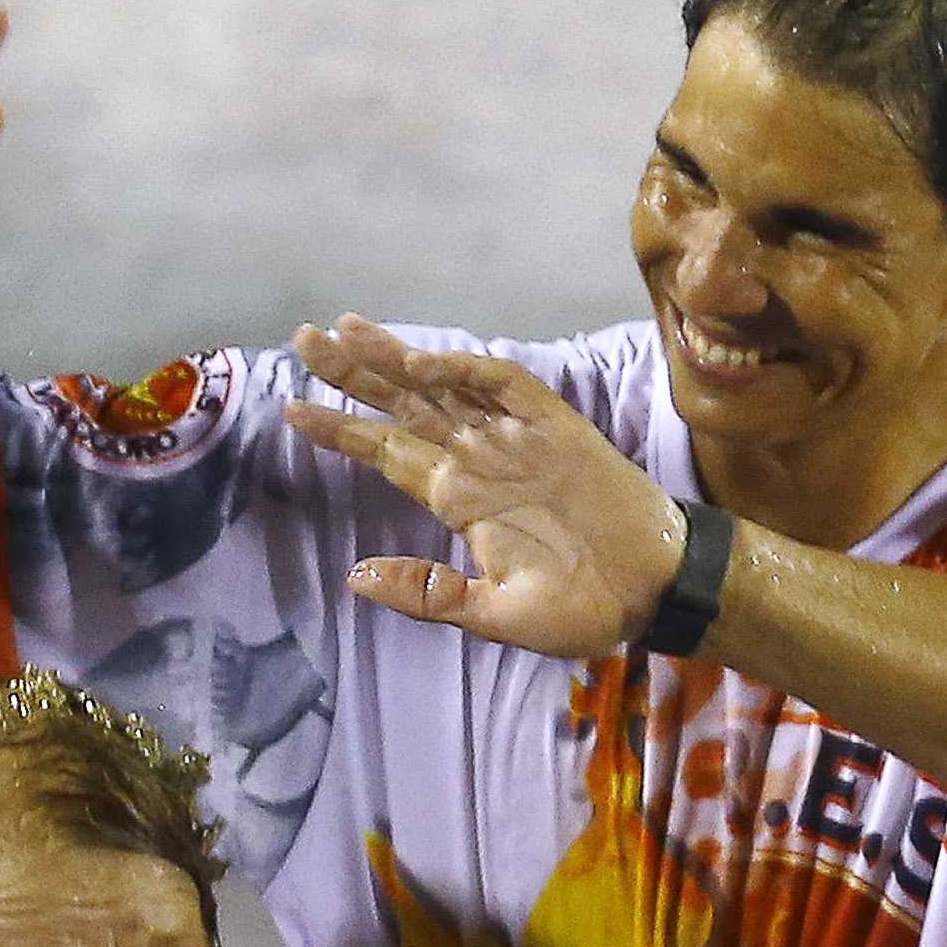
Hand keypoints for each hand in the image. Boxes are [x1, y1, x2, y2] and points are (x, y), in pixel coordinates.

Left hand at [287, 317, 686, 656]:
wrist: (655, 590)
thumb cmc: (583, 608)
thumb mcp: (492, 615)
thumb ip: (428, 594)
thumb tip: (354, 576)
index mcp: (459, 499)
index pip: (386, 453)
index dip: (340, 430)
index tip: (291, 409)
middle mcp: (479, 459)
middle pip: (402, 406)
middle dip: (352, 372)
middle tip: (302, 338)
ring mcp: (515, 438)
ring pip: (443, 385)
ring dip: (395, 358)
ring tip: (342, 330)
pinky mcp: (554, 425)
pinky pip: (502, 385)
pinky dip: (463, 370)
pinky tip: (421, 364)